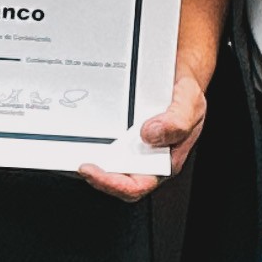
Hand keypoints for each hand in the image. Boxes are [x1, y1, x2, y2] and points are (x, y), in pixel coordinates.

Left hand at [77, 68, 210, 201]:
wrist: (178, 76)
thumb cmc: (187, 96)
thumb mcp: (190, 104)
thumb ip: (177, 122)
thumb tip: (150, 134)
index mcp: (163, 162)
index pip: (136, 185)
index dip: (112, 184)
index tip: (92, 170)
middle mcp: (145, 158)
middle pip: (115, 178)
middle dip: (94, 175)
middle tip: (78, 163)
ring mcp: (130, 146)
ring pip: (105, 161)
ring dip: (89, 158)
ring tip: (71, 149)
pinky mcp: (119, 133)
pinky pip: (102, 141)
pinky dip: (89, 139)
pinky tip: (79, 133)